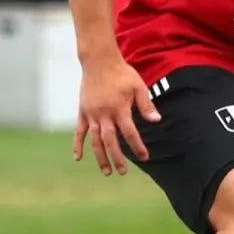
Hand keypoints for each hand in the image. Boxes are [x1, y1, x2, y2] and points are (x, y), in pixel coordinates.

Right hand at [74, 56, 160, 175]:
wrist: (99, 61)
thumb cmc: (122, 73)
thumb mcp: (138, 86)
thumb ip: (146, 105)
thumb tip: (157, 120)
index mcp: (119, 108)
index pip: (130, 133)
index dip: (138, 146)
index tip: (144, 157)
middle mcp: (104, 114)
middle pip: (110, 141)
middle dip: (117, 158)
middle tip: (123, 172)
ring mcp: (91, 114)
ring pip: (95, 140)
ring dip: (100, 157)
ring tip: (106, 171)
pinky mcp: (82, 111)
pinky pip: (79, 131)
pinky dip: (77, 145)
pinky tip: (78, 158)